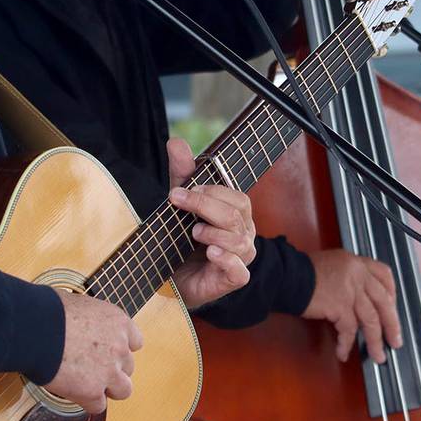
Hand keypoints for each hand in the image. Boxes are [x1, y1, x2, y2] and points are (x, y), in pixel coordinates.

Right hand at [43, 290, 143, 414]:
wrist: (34, 328)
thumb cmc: (49, 311)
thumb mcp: (80, 304)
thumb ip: (91, 320)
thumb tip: (81, 323)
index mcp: (119, 322)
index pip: (135, 342)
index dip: (119, 348)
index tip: (106, 351)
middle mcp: (119, 347)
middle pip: (128, 367)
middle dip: (112, 368)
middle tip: (91, 368)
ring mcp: (109, 371)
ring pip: (123, 390)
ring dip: (107, 389)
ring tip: (87, 385)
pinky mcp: (92, 391)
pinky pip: (98, 406)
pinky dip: (87, 402)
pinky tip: (73, 393)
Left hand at [164, 137, 256, 308]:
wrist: (175, 278)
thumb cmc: (184, 238)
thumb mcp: (183, 203)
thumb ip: (183, 174)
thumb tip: (176, 141)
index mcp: (238, 214)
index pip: (236, 197)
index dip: (210, 191)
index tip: (179, 191)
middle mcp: (244, 234)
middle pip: (235, 215)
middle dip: (205, 206)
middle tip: (177, 202)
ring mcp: (241, 258)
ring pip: (238, 241)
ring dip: (213, 233)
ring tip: (194, 232)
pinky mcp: (233, 279)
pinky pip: (239, 270)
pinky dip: (226, 259)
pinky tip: (211, 252)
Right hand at [302, 248, 402, 362]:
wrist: (286, 275)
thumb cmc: (301, 272)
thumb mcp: (332, 265)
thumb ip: (349, 277)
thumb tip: (358, 300)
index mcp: (356, 262)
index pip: (384, 275)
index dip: (391, 295)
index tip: (392, 308)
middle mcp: (357, 274)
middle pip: (383, 302)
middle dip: (392, 324)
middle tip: (395, 341)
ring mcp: (350, 290)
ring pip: (371, 320)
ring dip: (375, 341)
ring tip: (378, 356)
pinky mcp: (340, 305)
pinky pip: (349, 330)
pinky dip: (346, 344)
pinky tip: (343, 352)